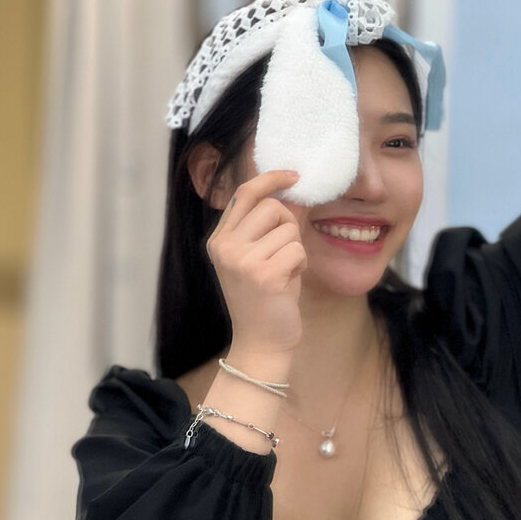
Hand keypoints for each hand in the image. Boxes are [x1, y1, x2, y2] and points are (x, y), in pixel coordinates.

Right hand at [206, 169, 309, 354]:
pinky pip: (298, 250)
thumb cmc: (266, 299)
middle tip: (285, 253)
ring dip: (296, 249)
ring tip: (285, 271)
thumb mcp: (259, 256)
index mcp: (219, 240)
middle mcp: (225, 247)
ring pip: (289, 228)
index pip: (245, 193)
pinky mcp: (263, 275)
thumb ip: (268, 227)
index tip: (293, 175)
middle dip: (289, 225)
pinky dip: (301, 264)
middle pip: (272, 207)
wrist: (261, 344)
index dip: (270, 178)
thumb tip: (293, 194)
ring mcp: (241, 260)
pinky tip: (289, 283)